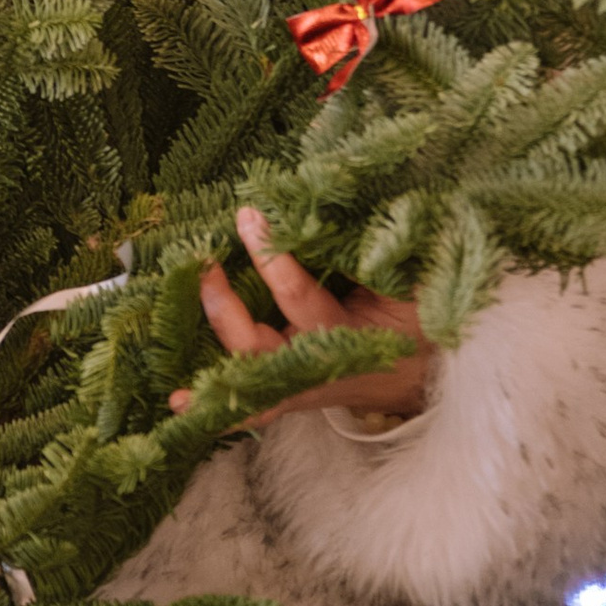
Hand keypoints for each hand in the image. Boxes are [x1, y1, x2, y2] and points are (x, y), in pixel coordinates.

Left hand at [171, 204, 437, 423]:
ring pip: (251, 384)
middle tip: (206, 267)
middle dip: (227, 311)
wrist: (430, 374)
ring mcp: (303, 385)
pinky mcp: (290, 391)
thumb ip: (387, 254)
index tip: (249, 217)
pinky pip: (252, 402)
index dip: (273, 259)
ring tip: (175, 378)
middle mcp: (321, 364)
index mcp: (352, 336)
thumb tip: (362, 201)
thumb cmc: (421, 317)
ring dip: (211, 374)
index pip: (301, 299)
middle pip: (262, 352)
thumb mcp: (415, 283)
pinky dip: (216, 404)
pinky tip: (177, 405)